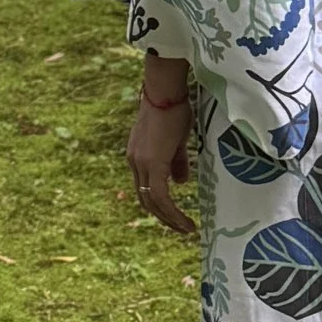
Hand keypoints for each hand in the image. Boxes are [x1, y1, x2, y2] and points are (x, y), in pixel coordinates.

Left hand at [128, 69, 197, 236]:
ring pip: (152, 201)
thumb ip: (176, 162)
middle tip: (182, 229)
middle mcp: (134, 162)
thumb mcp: (176, 140)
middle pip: (146, 199)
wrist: (165, 91)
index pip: (144, 189)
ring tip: (187, 229)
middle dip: (164, 218)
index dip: (159, 206)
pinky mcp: (151, 163)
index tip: (175, 217)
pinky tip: (186, 221)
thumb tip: (180, 183)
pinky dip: (172, 212)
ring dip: (170, 219)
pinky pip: (160, 195)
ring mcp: (140, 163)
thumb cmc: (174, 109)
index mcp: (138, 156)